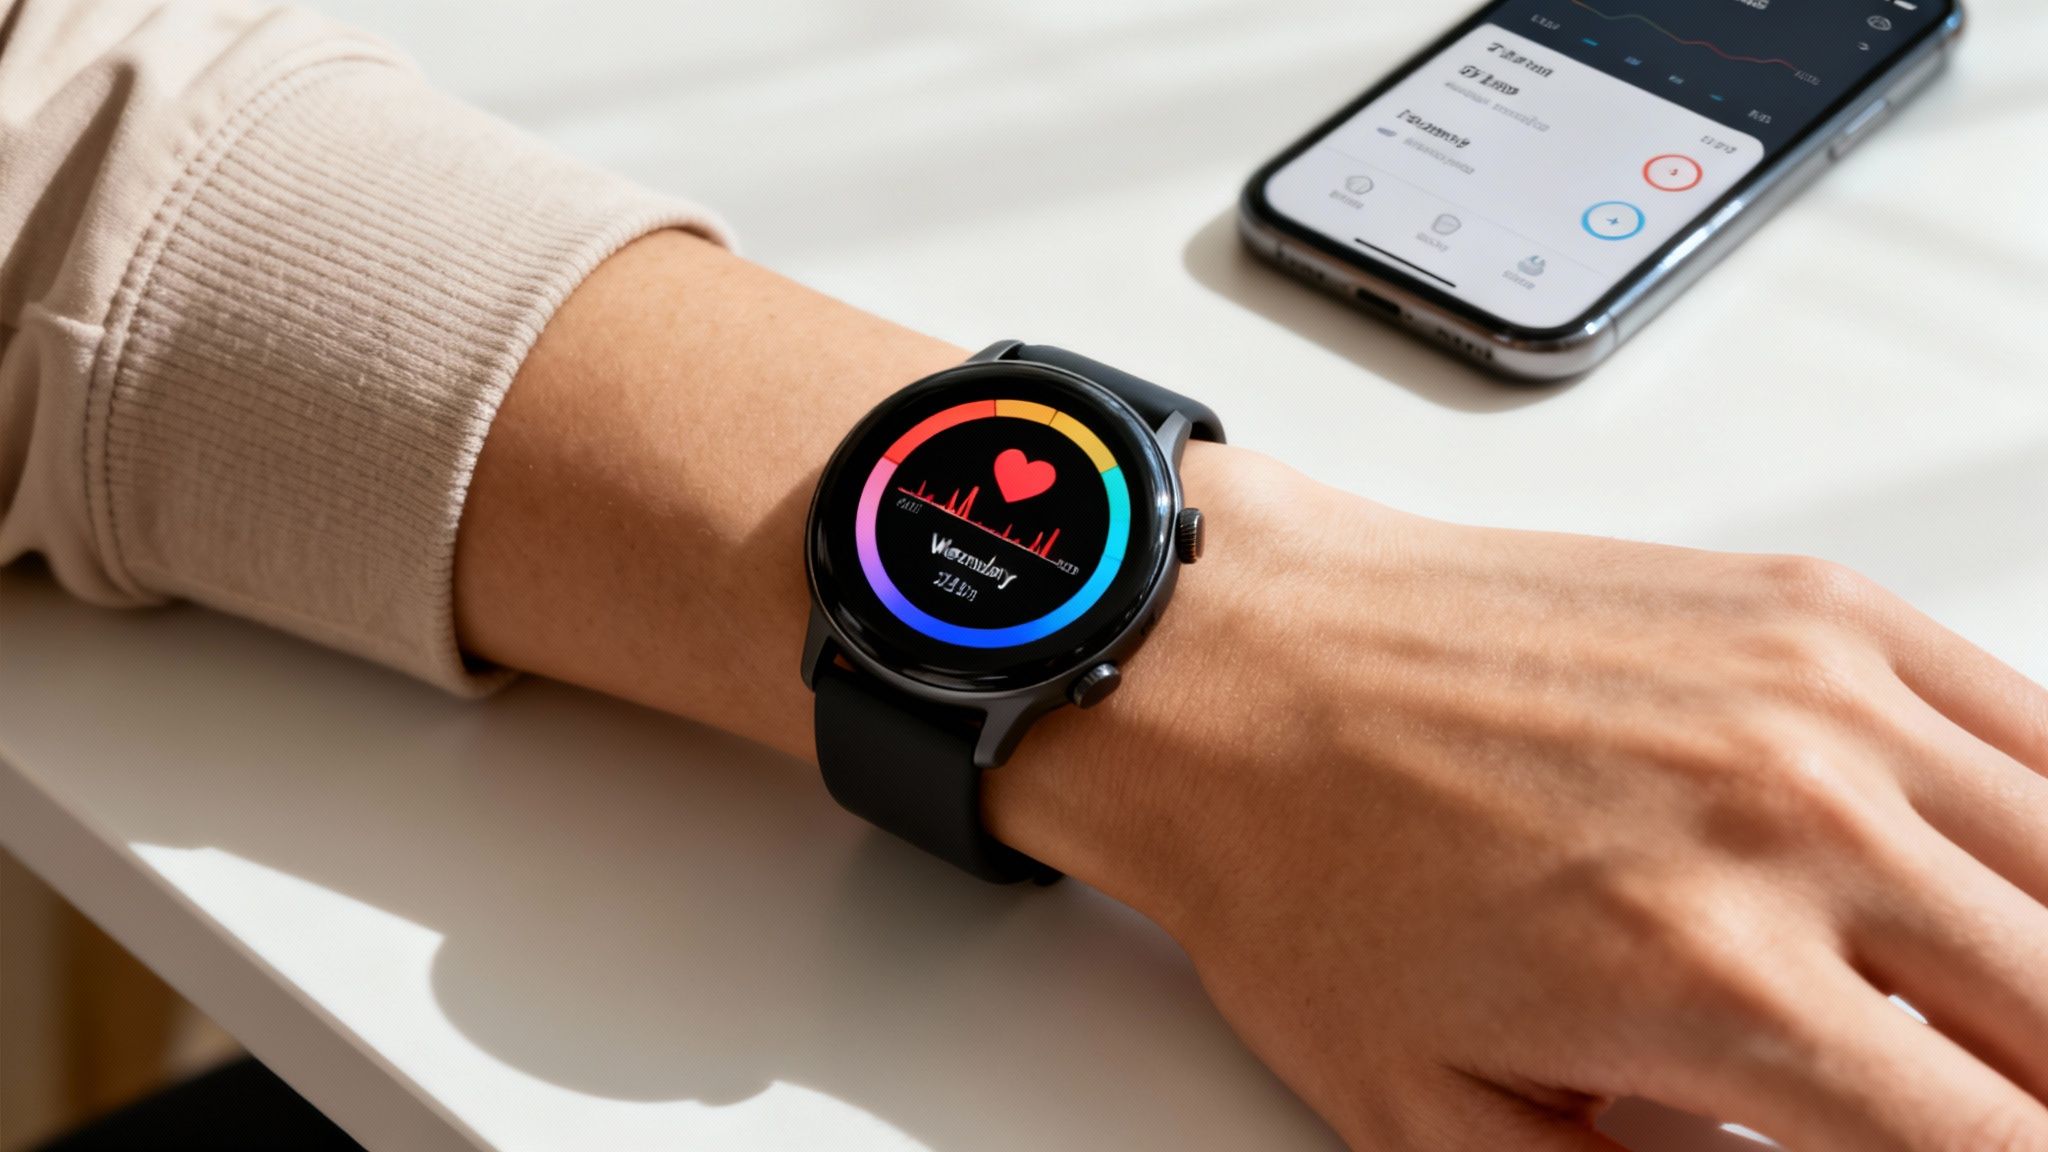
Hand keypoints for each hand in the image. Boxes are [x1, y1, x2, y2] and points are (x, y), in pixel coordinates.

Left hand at [992, 446, 2047, 1150]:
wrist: (1242, 670)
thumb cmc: (1308, 868)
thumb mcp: (1438, 1124)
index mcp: (1709, 977)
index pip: (1994, 1143)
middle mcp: (1794, 822)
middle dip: (2037, 1082)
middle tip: (1974, 1099)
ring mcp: (1822, 695)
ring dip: (2046, 963)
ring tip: (1987, 1009)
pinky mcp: (1816, 609)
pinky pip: (2034, 726)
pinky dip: (2043, 824)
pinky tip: (2000, 877)